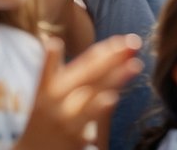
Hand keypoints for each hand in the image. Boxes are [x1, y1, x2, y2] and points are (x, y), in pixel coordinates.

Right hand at [18, 35, 142, 148]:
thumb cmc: (42, 122)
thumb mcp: (43, 94)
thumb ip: (58, 71)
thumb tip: (56, 43)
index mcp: (50, 84)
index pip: (83, 63)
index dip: (104, 50)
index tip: (122, 40)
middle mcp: (56, 98)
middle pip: (90, 73)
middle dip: (113, 57)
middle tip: (134, 43)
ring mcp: (65, 117)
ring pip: (93, 93)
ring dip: (115, 78)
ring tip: (134, 65)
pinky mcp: (71, 137)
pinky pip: (88, 121)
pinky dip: (99, 108)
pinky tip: (111, 98)